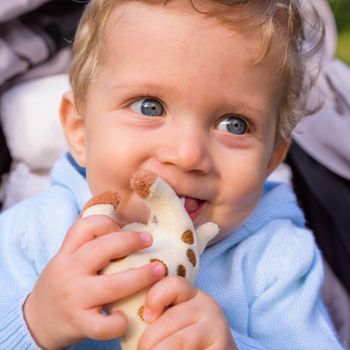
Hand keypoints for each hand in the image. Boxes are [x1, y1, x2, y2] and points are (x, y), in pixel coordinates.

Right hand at [23, 215, 165, 348]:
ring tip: (159, 271)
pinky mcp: (78, 323)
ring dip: (140, 277)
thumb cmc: (61, 284)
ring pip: (111, 286)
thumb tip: (128, 231)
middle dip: (130, 241)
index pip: (84, 227)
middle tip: (149, 240)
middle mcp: (69, 272)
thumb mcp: (67, 260)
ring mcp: (74, 299)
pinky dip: (117, 323)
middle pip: (101, 249)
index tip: (124, 226)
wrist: (36, 321)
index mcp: (67, 254)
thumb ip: (89, 246)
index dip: (107, 222)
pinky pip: (101, 325)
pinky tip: (127, 317)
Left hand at [138, 276, 236, 349]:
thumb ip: (154, 314)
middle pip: (170, 319)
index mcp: (191, 293)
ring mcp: (217, 328)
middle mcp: (207, 306)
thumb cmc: (182, 339)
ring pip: (178, 342)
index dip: (155, 298)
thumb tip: (121, 314)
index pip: (173, 284)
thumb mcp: (169, 321)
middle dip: (148, 342)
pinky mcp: (222, 347)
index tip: (147, 317)